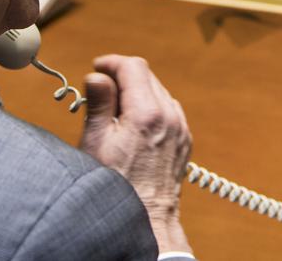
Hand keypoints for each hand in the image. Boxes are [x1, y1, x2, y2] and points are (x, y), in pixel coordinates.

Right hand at [80, 55, 192, 255]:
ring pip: (160, 92)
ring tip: (116, 110)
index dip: (112, 62)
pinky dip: (152, 107)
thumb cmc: (116, 185)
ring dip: (139, 91)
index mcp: (147, 113)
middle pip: (147, 76)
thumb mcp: (96, 142)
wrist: (147, 218)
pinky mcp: (185, 140)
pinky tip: (136, 123)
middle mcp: (170, 116)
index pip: (133, 67)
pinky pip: (169, 110)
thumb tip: (98, 76)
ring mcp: (181, 128)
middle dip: (124, 76)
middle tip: (102, 90)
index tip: (97, 67)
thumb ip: (99, 104)